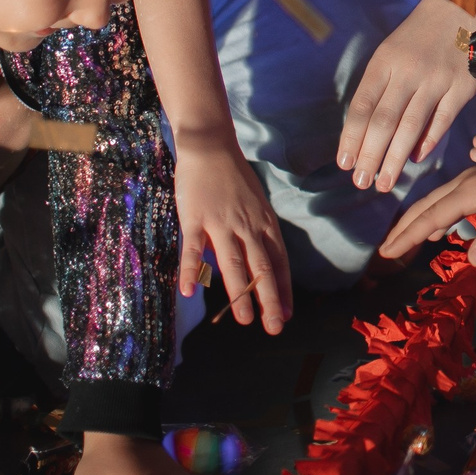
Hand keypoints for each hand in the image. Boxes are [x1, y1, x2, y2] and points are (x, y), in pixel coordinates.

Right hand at [172, 135, 289, 332]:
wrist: (211, 147)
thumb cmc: (234, 179)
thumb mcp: (256, 206)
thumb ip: (257, 235)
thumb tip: (257, 266)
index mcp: (264, 224)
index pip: (278, 262)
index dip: (282, 289)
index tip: (286, 314)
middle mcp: (248, 226)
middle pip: (261, 267)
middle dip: (269, 299)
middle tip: (274, 327)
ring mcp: (222, 222)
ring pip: (233, 263)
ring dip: (240, 293)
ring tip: (244, 320)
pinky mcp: (196, 218)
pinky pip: (193, 249)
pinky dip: (192, 270)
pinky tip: (190, 292)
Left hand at [340, 0, 475, 190]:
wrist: (465, 6)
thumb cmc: (421, 34)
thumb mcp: (391, 50)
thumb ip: (381, 87)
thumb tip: (366, 130)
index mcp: (385, 61)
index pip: (362, 107)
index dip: (351, 138)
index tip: (344, 163)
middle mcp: (408, 71)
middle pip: (383, 122)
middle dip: (370, 156)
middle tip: (361, 182)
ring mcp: (436, 80)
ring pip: (410, 126)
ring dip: (395, 159)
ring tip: (385, 182)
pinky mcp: (462, 87)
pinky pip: (441, 121)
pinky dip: (427, 142)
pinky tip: (415, 159)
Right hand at [378, 143, 475, 266]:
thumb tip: (473, 261)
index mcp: (468, 191)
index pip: (430, 217)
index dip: (408, 236)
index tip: (387, 253)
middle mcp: (463, 184)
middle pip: (425, 207)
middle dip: (404, 229)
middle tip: (385, 250)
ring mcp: (471, 182)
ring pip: (435, 203)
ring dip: (417, 222)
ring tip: (402, 240)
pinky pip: (448, 201)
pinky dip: (435, 216)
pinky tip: (438, 229)